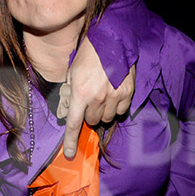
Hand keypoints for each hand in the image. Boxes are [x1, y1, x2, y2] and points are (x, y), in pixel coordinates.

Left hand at [59, 38, 134, 156]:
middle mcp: (97, 98)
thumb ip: (69, 93)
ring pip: (107, 118)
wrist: (111, 41)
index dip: (70, 141)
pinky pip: (121, 111)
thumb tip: (67, 110)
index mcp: (80, 93)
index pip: (73, 124)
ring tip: (101, 95)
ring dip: (102, 111)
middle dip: (89, 114)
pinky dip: (116, 107)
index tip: (70, 154)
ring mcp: (114, 96)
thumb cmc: (88, 55)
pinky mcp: (127, 93)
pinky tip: (113, 94)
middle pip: (92, 121)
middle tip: (89, 100)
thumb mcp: (71, 73)